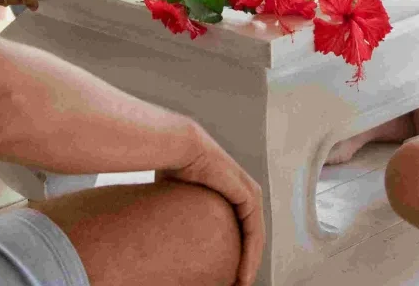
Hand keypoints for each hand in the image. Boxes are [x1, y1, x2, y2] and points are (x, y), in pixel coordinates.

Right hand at [161, 129, 264, 285]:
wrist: (178, 148)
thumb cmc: (172, 167)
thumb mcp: (181, 197)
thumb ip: (182, 211)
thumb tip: (163, 229)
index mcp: (229, 191)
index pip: (238, 228)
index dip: (234, 253)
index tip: (225, 276)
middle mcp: (244, 191)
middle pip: (249, 235)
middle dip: (244, 262)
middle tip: (236, 285)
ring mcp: (249, 193)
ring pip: (255, 237)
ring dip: (251, 263)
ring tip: (241, 284)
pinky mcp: (248, 196)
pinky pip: (254, 232)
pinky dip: (251, 254)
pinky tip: (244, 273)